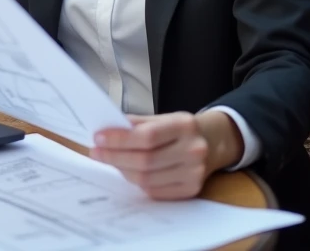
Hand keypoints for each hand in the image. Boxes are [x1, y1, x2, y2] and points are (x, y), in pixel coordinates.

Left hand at [91, 111, 241, 199]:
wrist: (212, 142)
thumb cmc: (180, 129)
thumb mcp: (163, 117)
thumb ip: (137, 123)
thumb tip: (106, 130)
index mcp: (185, 126)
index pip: (147, 136)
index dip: (119, 139)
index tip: (98, 138)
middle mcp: (193, 150)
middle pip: (145, 161)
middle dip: (115, 157)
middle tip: (96, 152)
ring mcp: (194, 173)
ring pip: (147, 179)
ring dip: (123, 170)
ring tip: (110, 161)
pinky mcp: (191, 190)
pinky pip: (155, 191)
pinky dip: (137, 182)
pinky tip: (127, 172)